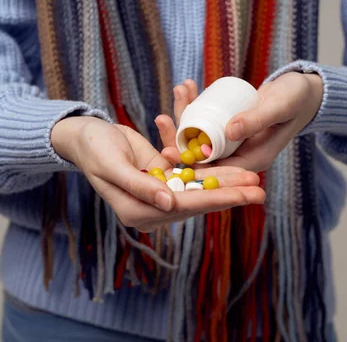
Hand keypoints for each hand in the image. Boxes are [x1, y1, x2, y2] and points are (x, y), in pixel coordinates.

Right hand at [51, 116, 265, 231]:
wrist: (85, 135)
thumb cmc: (93, 149)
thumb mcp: (113, 165)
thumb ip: (141, 186)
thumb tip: (169, 203)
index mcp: (138, 211)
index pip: (185, 206)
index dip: (218, 199)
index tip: (246, 195)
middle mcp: (152, 207)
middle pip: (198, 200)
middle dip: (230, 194)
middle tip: (261, 190)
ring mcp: (159, 193)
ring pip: (199, 189)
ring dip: (226, 183)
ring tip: (254, 180)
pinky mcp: (163, 178)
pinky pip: (191, 175)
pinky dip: (211, 171)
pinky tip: (233, 168)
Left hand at [156, 73, 322, 172]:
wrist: (306, 91)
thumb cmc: (296, 99)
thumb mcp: (278, 107)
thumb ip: (256, 119)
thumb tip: (230, 131)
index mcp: (252, 162)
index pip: (215, 171)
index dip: (190, 164)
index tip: (168, 151)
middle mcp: (240, 155)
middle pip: (202, 155)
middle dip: (180, 137)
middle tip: (162, 118)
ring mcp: (234, 142)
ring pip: (201, 136)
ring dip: (186, 115)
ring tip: (179, 90)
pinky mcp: (231, 127)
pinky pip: (208, 121)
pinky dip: (196, 105)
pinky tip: (187, 88)